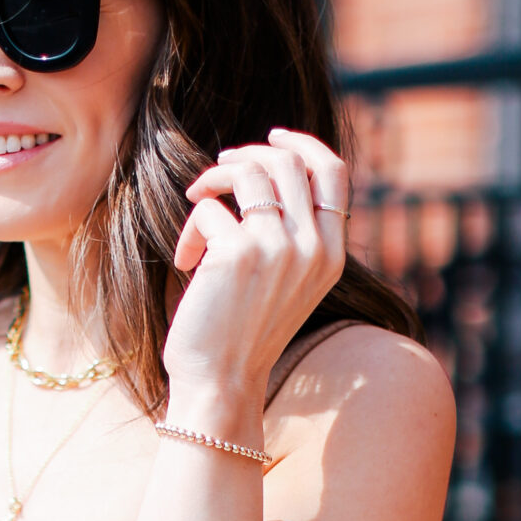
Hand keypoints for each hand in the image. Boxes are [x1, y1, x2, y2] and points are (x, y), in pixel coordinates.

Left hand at [166, 129, 348, 427]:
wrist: (220, 384)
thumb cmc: (241, 335)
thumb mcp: (284, 282)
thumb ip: (290, 235)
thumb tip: (261, 170)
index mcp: (331, 254)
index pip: (334, 172)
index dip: (303, 143)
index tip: (271, 137)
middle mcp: (313, 248)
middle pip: (289, 161)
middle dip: (247, 156)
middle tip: (217, 174)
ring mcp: (280, 248)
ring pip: (250, 172)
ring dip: (216, 177)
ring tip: (197, 199)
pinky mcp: (239, 253)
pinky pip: (209, 210)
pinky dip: (191, 229)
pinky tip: (186, 262)